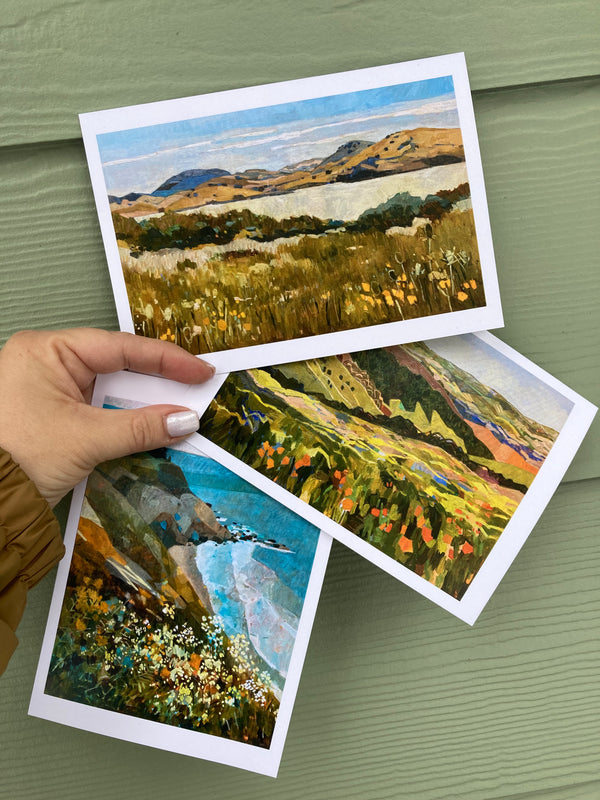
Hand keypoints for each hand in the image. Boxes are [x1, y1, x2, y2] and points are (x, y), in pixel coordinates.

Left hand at [0, 328, 214, 506]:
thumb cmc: (19, 457)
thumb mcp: (86, 439)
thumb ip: (140, 427)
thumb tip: (186, 421)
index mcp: (47, 350)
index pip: (119, 347)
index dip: (166, 359)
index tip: (200, 371)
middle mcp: (47, 362)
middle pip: (117, 366)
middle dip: (157, 382)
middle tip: (198, 389)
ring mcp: (49, 388)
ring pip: (110, 389)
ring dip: (143, 404)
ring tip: (180, 412)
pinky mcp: (53, 413)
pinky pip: (99, 408)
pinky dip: (125, 419)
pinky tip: (151, 427)